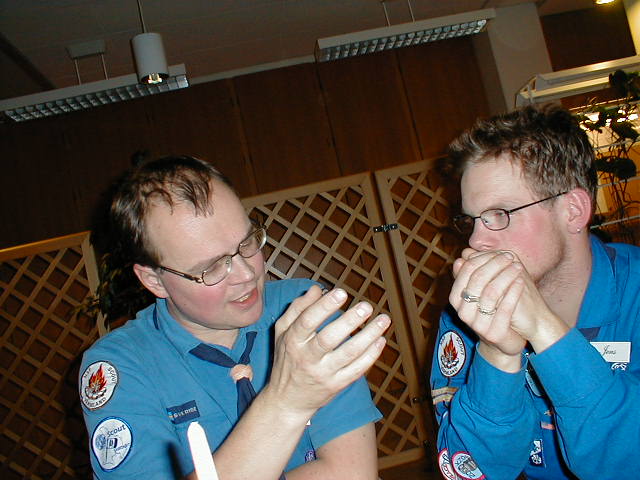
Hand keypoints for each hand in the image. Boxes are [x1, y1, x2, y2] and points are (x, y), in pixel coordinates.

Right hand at [264, 285, 389, 420]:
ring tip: (383, 319)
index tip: (341, 293)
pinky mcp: (336, 386)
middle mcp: (307, 358)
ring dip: (368, 336)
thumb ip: (297, 308)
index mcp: (292, 341)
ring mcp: (323, 374)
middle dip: (349, 321)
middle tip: (366, 306)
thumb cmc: (287, 359)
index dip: (324, 306)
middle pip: (329, 338)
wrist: (287, 401)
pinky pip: (357, 370)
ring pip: (348, 354)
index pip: (307, 321)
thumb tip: (317, 289)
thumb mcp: (282, 332)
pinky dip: (371, 355)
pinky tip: (381, 340)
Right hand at [450, 249, 525, 368]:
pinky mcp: (493, 334)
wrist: (502, 343)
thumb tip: (464, 254)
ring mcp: (477, 325)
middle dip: (496, 265)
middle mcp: (463, 313)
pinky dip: (514, 292)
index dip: (483, 259)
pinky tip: (521, 282)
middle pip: (478, 280)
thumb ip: (472, 275)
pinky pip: (504, 309)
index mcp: (456, 300)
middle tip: (511, 257)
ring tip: (518, 267)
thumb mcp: (479, 293)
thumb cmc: (491, 312)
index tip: (501, 252)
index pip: (465, 272)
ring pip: (491, 293)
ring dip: (506, 276)